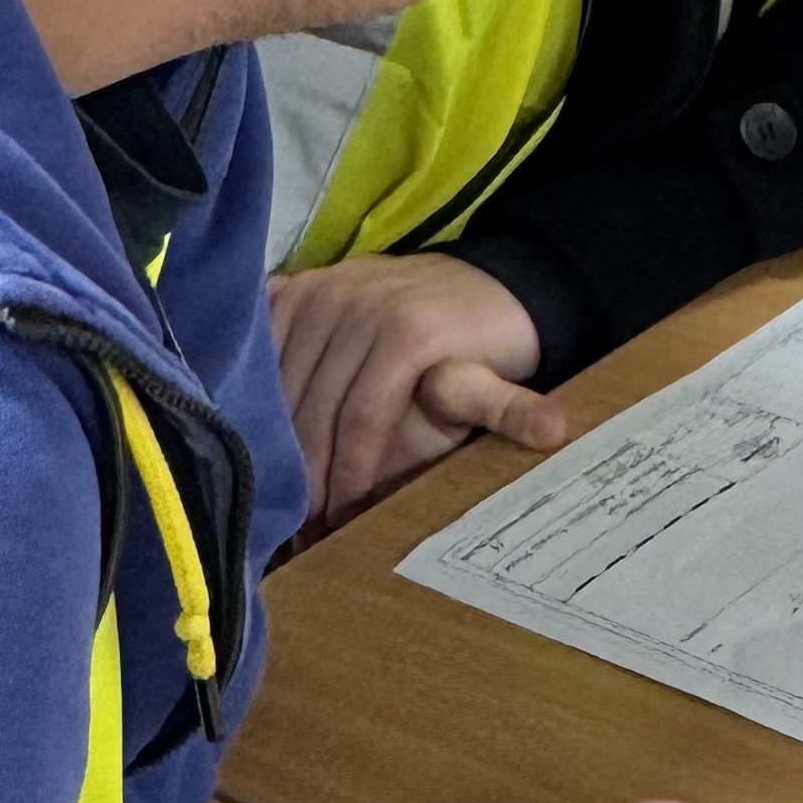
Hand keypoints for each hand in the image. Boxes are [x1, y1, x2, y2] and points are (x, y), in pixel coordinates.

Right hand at [270, 252, 567, 529]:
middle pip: (309, 405)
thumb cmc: (491, 343)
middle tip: (298, 518)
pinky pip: (262, 337)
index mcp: (404, 332)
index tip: (339, 520)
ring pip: (277, 379)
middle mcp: (356, 302)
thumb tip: (553, 430)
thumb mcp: (502, 376)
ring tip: (275, 484)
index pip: (357, 420)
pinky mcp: (302, 282)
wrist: (489, 282)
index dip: (346, 476)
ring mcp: (324, 288)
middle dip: (304, 469)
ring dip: (270, 436)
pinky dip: (252, 382)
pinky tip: (250, 428)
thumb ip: (507, 407)